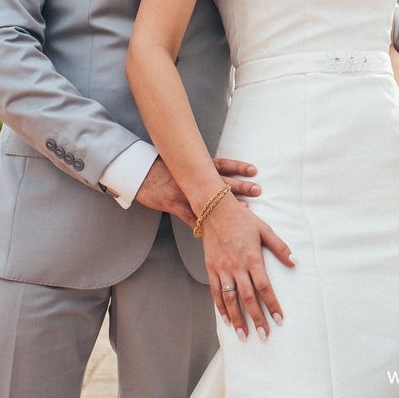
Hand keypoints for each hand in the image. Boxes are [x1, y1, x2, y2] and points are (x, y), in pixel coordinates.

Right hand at [134, 158, 261, 224]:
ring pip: (211, 201)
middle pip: (221, 182)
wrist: (140, 174)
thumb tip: (221, 172)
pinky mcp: (175, 206)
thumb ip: (200, 169)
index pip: (222, 165)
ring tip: (246, 210)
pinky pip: (191, 218)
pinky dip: (202, 226)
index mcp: (197, 168)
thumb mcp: (182, 165)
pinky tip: (215, 233)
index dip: (238, 167)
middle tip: (257, 189)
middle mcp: (194, 179)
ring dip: (228, 207)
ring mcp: (186, 193)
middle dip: (241, 186)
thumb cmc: (162, 169)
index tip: (254, 170)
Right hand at [202, 196, 294, 341]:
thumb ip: (280, 247)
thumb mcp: (265, 229)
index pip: (264, 287)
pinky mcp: (211, 269)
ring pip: (230, 300)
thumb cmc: (242, 218)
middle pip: (248, 298)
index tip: (279, 319)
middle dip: (256, 319)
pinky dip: (221, 308)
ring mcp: (222, 269)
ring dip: (238, 319)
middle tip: (263, 335)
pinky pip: (215, 293)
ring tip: (244, 335)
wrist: (214, 209)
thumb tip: (294, 262)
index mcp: (252, 258)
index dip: (272, 304)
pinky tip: (227, 320)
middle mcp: (236, 267)